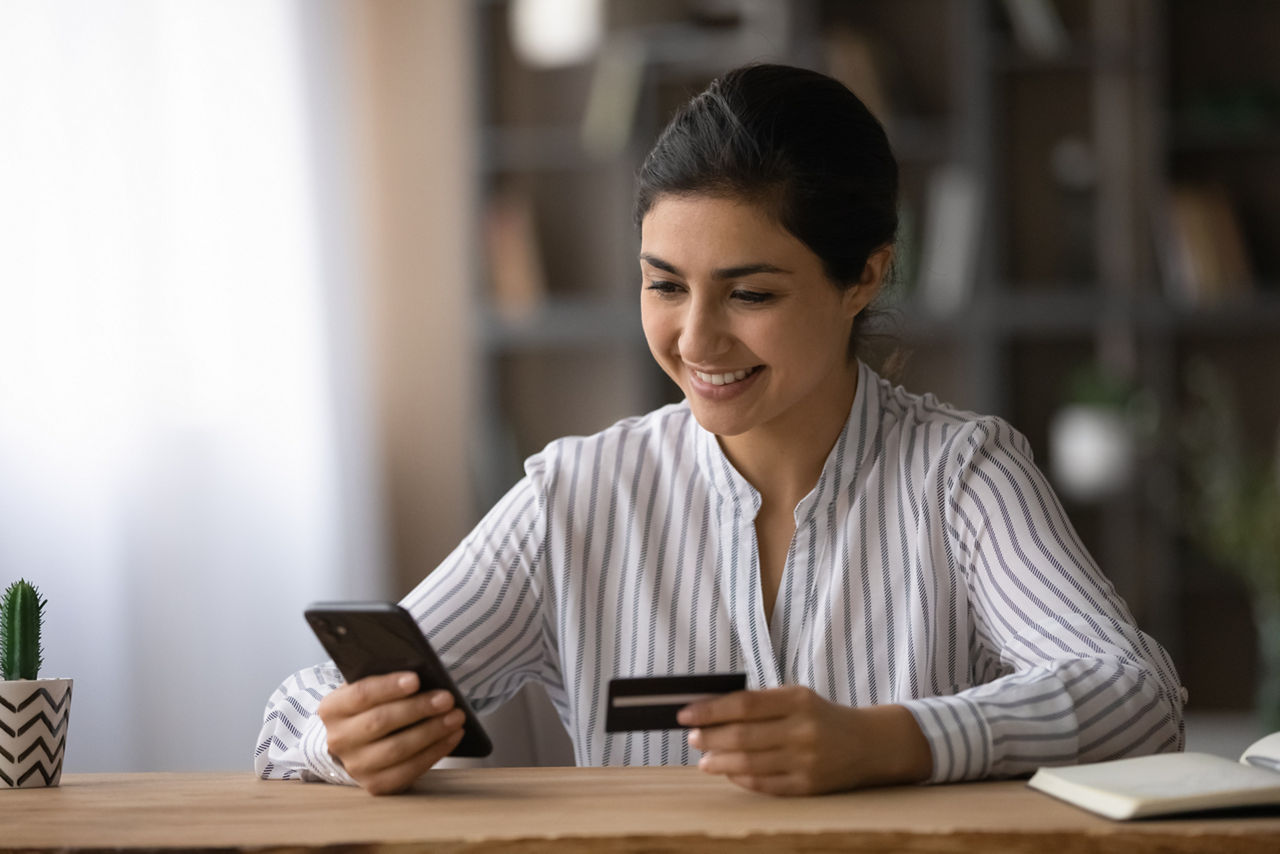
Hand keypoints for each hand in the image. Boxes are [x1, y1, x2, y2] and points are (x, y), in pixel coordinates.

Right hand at [316, 671, 465, 794]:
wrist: (360, 743)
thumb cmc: (372, 706)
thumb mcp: (370, 689)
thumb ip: (386, 680)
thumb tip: (422, 673)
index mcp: (332, 708)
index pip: (361, 694)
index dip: (389, 687)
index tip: (416, 679)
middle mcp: (338, 740)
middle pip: (380, 721)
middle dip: (418, 709)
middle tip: (447, 698)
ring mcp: (355, 766)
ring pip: (396, 749)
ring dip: (432, 731)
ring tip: (456, 717)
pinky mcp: (375, 785)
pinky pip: (408, 771)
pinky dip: (435, 752)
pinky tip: (452, 737)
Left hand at [678, 685, 931, 795]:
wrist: (869, 744)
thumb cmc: (822, 716)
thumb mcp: (797, 697)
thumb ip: (760, 704)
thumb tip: (711, 713)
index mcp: (798, 700)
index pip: (744, 704)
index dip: (710, 710)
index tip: (686, 714)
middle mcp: (803, 730)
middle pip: (743, 735)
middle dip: (710, 737)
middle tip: (693, 738)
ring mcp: (806, 760)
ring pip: (750, 763)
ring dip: (720, 762)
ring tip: (704, 760)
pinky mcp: (808, 786)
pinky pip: (764, 785)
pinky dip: (741, 779)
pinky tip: (729, 773)